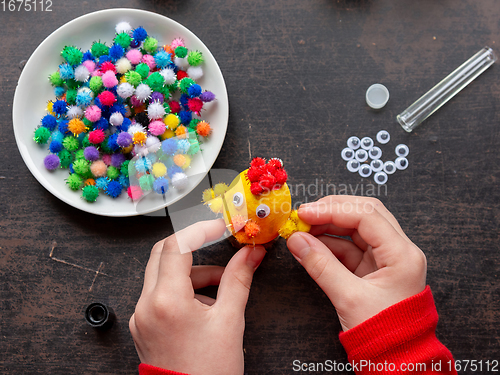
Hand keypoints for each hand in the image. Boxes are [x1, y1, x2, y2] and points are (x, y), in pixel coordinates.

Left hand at [129, 219, 265, 374]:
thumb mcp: (229, 321)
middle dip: (193, 245)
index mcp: (166, 301)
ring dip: (191, 270)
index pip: (178, 245)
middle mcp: (146, 305)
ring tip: (220, 285)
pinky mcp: (143, 325)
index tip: (220, 226)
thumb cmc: (208, 372)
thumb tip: (250, 254)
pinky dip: (181, 288)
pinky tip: (204, 303)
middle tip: (217, 242)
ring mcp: (141, 316)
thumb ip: (238, 280)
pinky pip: (159, 293)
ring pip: (162, 273)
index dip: (201, 229)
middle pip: (164, 253)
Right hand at [287, 196, 425, 330]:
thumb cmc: (385, 334)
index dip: (332, 209)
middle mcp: (398, 250)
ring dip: (328, 226)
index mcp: (402, 254)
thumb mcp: (349, 298)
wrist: (397, 360)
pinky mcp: (374, 268)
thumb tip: (297, 241)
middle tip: (303, 215)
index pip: (367, 215)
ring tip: (301, 230)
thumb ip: (321, 266)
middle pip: (364, 214)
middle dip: (331, 211)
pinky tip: (310, 245)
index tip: (304, 212)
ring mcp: (386, 258)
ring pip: (356, 229)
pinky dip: (329, 243)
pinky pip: (350, 247)